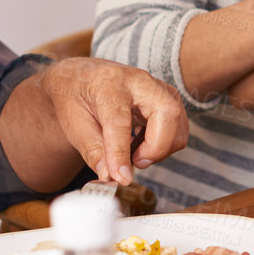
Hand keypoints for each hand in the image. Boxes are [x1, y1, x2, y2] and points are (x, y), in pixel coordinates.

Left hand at [36, 58, 186, 186]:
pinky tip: (141, 144)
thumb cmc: (76, 97)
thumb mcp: (74, 125)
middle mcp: (138, 80)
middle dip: (156, 148)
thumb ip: (94, 152)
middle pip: (167, 114)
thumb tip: (111, 177)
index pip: (120, 121)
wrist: (82, 77)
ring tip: (134, 153)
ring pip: (178, 124)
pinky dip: (165, 143)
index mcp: (108, 84)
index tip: (121, 177)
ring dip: (160, 148)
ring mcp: (157, 87)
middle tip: (134, 162)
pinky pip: (179, 127)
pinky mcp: (168, 97)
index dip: (121, 153)